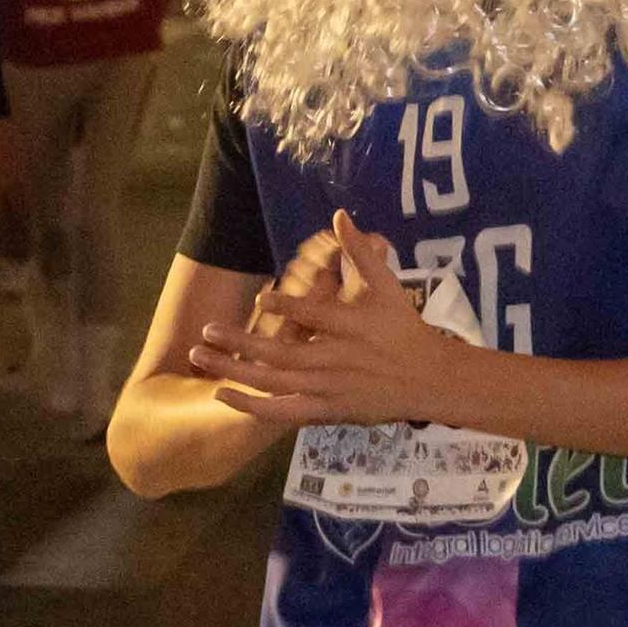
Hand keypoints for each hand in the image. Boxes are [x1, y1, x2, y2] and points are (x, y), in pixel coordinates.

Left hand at [189, 210, 464, 427]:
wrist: (427, 379)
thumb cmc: (403, 327)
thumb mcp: (386, 285)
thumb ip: (360, 251)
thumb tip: (339, 214)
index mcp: (351, 327)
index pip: (315, 317)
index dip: (287, 308)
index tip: (259, 298)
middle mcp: (335, 360)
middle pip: (282, 355)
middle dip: (241, 344)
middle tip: (206, 331)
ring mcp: (328, 389)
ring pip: (274, 384)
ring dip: (234, 371)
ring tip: (200, 356)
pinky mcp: (326, 411)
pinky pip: (283, 412)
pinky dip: (252, 405)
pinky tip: (222, 394)